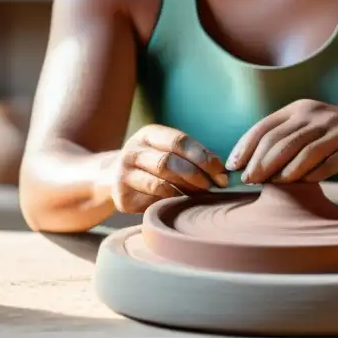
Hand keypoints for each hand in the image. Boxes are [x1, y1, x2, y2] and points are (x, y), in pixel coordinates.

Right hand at [109, 125, 228, 212]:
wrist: (115, 177)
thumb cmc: (154, 163)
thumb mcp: (168, 151)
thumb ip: (192, 157)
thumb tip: (223, 173)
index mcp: (150, 134)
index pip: (180, 141)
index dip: (203, 156)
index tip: (221, 173)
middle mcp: (134, 149)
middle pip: (169, 161)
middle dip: (196, 175)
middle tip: (212, 187)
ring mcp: (124, 172)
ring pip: (160, 182)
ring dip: (185, 190)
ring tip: (201, 196)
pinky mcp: (122, 195)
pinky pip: (152, 199)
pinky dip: (172, 201)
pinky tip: (183, 203)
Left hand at [226, 99, 337, 183]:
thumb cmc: (336, 136)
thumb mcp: (309, 128)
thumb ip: (284, 139)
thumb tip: (249, 165)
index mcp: (300, 109)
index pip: (266, 127)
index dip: (247, 146)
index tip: (234, 166)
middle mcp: (317, 115)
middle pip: (283, 140)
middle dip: (262, 161)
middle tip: (249, 180)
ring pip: (305, 151)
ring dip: (286, 170)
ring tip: (272, 185)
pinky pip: (332, 161)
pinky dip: (316, 173)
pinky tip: (304, 184)